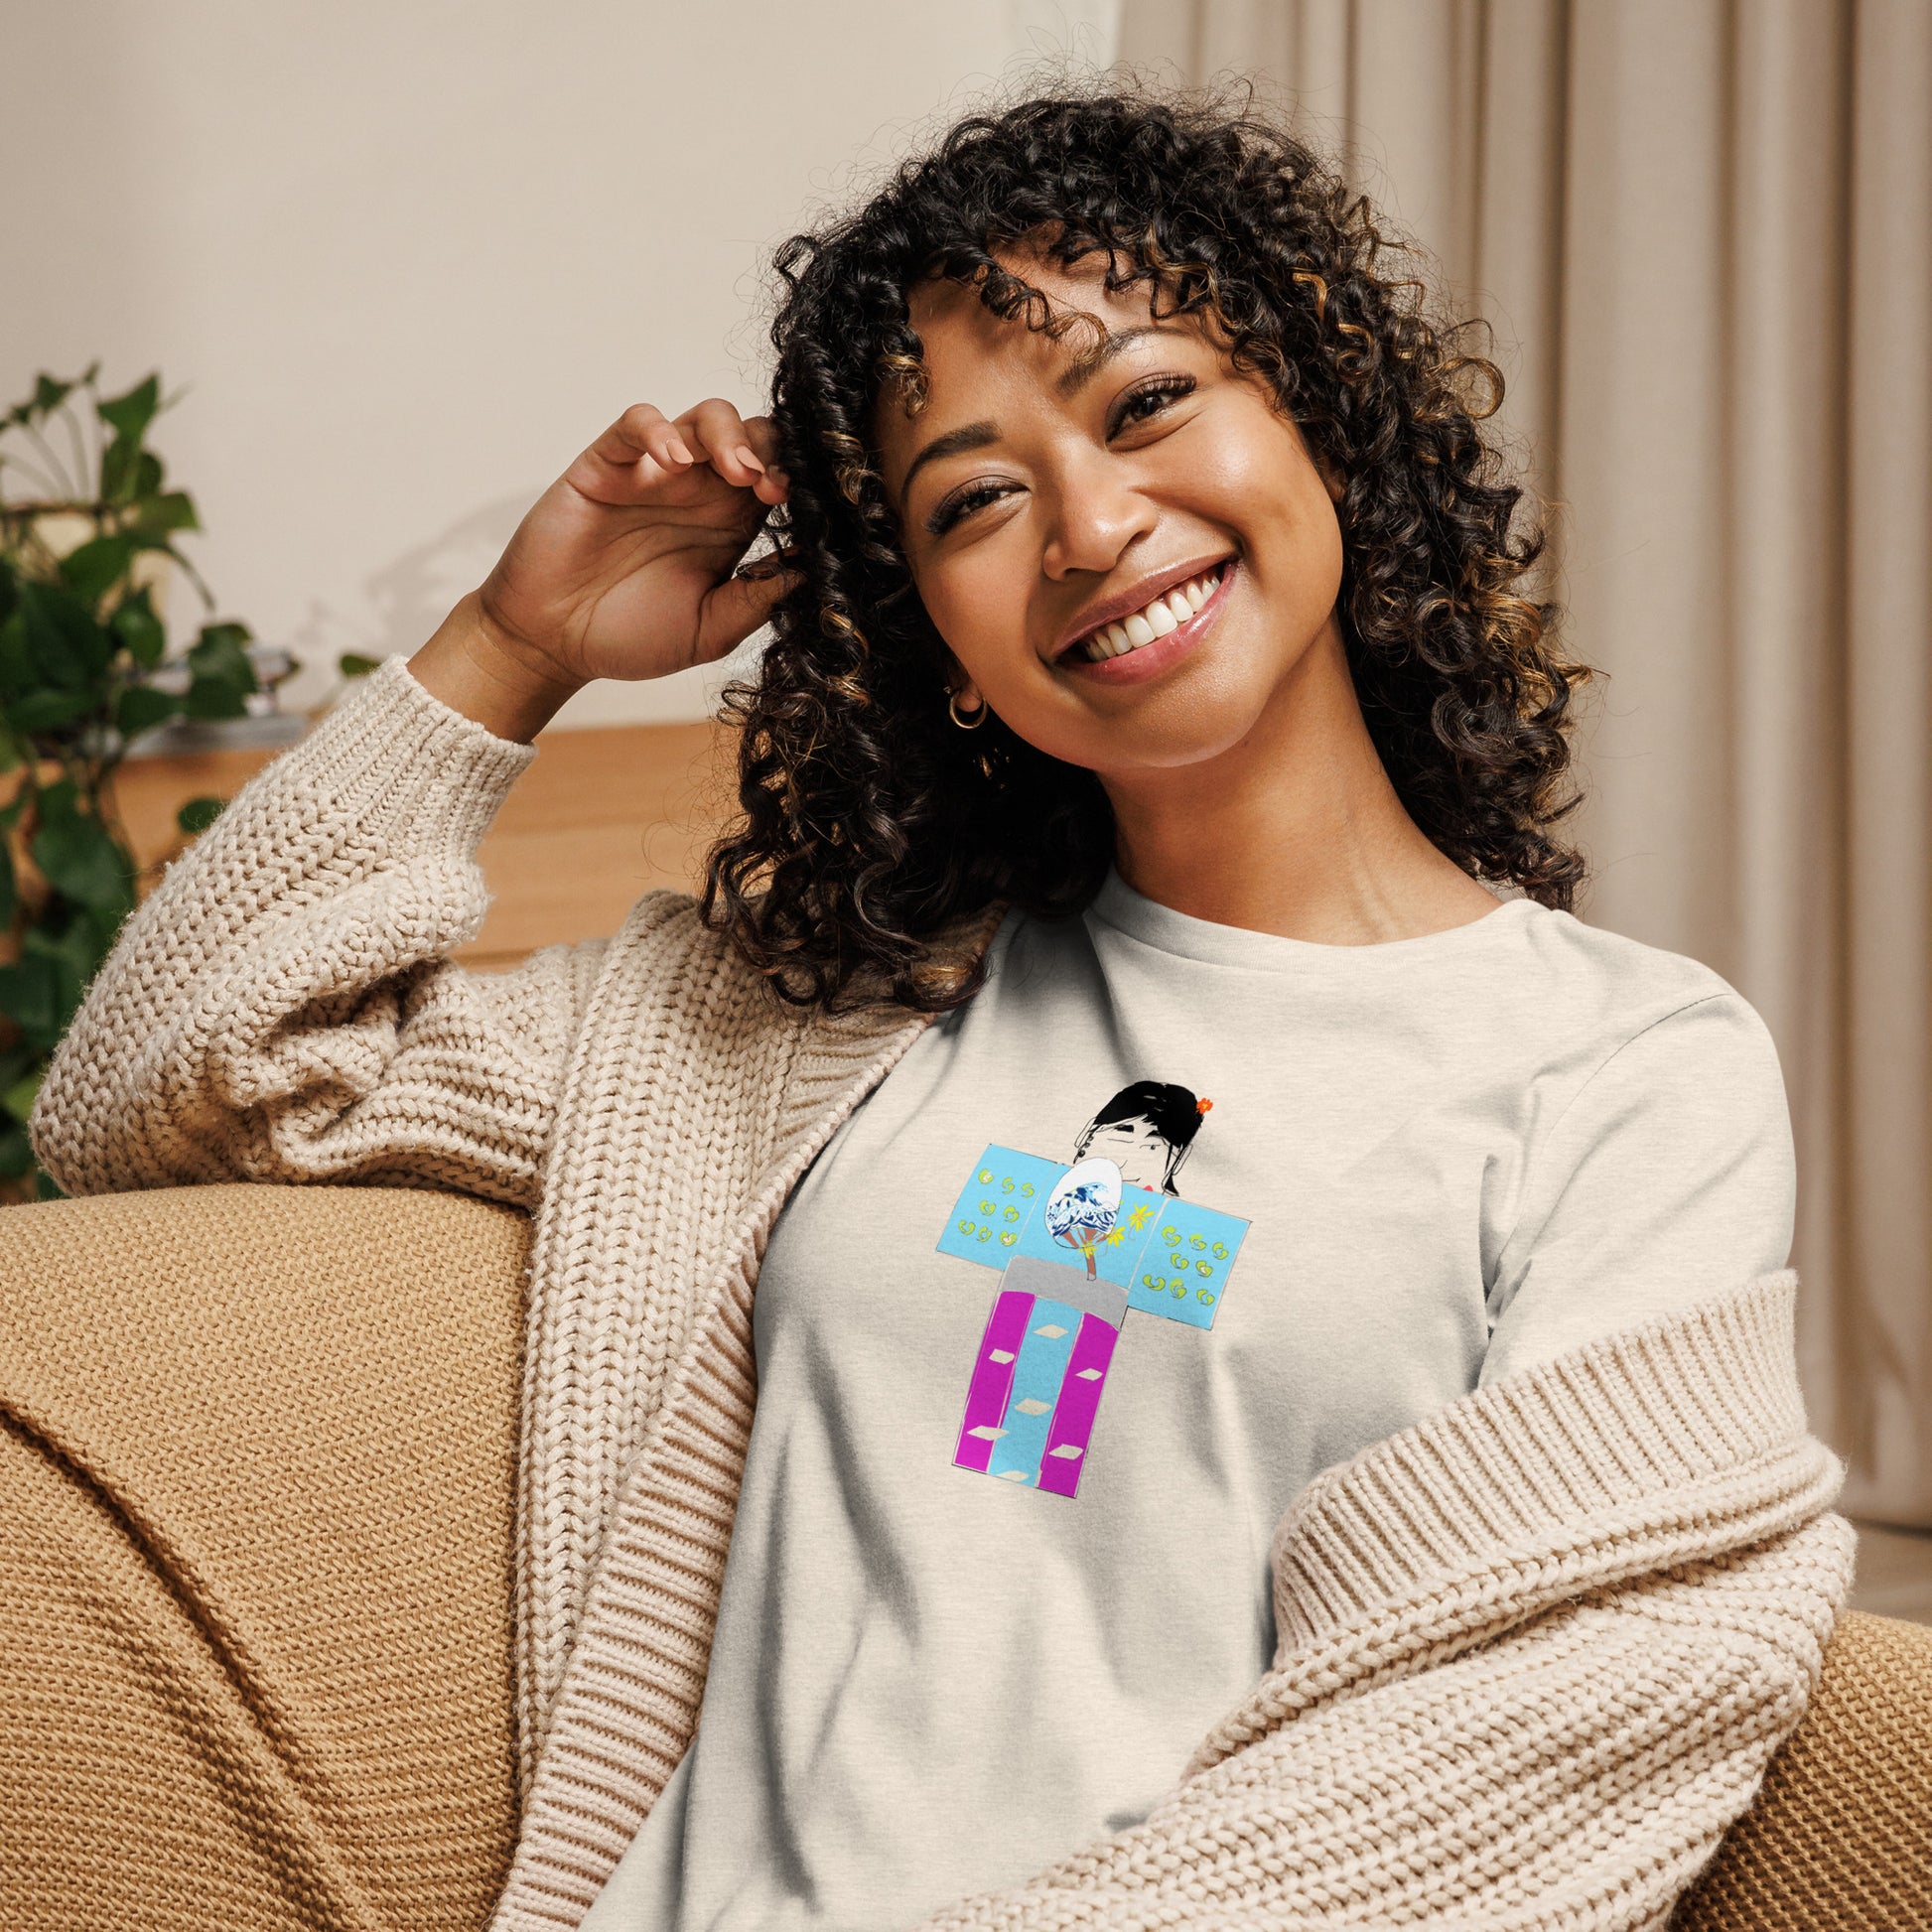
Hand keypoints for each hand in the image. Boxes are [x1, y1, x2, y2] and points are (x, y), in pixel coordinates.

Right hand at [479, 398, 794, 686]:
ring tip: (737, 471)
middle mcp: (699, 492)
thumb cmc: (630, 638)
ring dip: (729, 435)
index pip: (778, 478)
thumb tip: (811, 571)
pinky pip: (636, 423)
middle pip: (752, 436)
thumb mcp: (709, 631)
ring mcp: (654, 473)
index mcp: (731, 526)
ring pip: (704, 418)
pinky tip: (672, 461)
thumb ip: (756, 600)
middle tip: (772, 487)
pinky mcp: (607, 464)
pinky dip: (658, 430)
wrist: (554, 644)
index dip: (796, 482)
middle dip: (772, 450)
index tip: (801, 507)